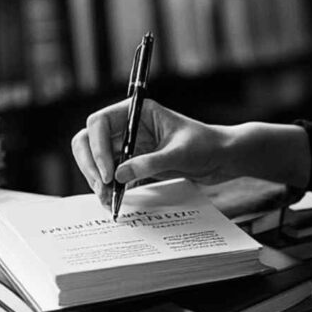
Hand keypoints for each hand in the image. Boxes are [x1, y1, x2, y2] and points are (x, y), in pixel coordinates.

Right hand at [71, 99, 237, 202]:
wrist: (222, 157)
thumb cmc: (206, 145)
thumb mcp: (179, 154)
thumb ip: (149, 163)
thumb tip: (119, 176)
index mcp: (138, 112)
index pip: (100, 123)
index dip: (97, 148)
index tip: (108, 173)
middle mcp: (129, 126)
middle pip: (90, 140)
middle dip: (90, 164)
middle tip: (102, 188)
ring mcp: (129, 144)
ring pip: (97, 159)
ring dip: (97, 179)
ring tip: (107, 199)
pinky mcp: (134, 162)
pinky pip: (111, 173)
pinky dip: (108, 186)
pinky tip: (113, 200)